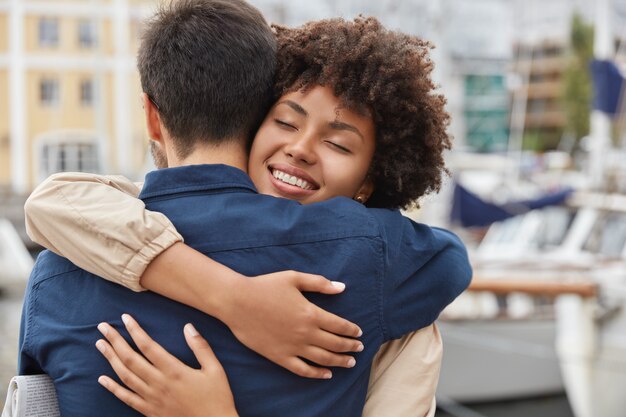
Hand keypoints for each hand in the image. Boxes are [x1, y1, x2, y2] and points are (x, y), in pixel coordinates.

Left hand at [96, 314, 238, 416]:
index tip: (125, 318)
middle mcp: (158, 383)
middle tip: (103, 327)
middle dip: (115, 341)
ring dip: (110, 359)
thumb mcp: (215, 370)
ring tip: (100, 345)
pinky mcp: (149, 411)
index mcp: (174, 371)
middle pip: (130, 359)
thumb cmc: (217, 398)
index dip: (135, 331)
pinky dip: (113, 388)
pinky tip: (102, 379)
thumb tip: (188, 326)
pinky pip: (127, 398)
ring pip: (125, 376)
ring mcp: (151, 399)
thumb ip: (200, 347)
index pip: (148, 346)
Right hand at [140, 244, 362, 378]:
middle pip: (335, 344)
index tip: (359, 332)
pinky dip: (317, 374)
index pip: (339, 325)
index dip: (351, 330)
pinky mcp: (280, 356)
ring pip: (323, 359)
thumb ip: (320, 284)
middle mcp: (305, 333)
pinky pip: (303, 370)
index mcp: (310, 313)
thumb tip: (342, 287)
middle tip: (359, 348)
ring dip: (339, 362)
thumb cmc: (265, 286)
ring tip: (350, 363)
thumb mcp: (294, 278)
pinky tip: (326, 374)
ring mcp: (293, 347)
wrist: (237, 302)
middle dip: (350, 347)